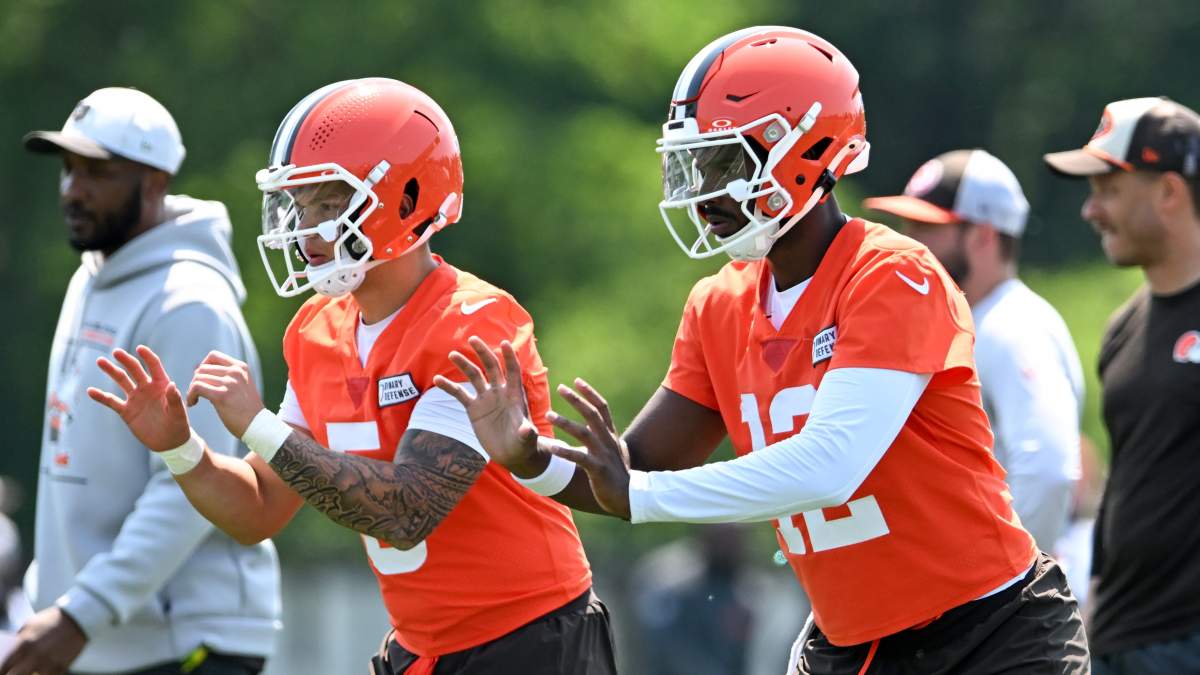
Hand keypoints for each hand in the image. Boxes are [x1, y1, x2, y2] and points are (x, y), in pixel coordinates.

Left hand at [0, 606, 86, 674]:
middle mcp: (34, 656)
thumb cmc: (52, 620)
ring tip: (31, 670)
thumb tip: (10, 652)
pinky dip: (45, 674)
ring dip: (30, 674)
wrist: (78, 619)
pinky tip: (43, 670)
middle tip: (13, 673)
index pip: (4, 666)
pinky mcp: (60, 668)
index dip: (2, 670)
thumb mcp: (30, 625)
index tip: (2, 671)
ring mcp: (48, 663)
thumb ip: (19, 639)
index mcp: (23, 644)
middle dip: (12, 674)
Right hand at [87, 345, 189, 451]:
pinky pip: (112, 401)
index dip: (147, 356)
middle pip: (135, 370)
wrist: (169, 443)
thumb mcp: (178, 414)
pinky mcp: (127, 411)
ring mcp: (136, 398)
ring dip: (111, 371)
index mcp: (162, 385)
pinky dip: (101, 396)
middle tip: (116, 352)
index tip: (139, 349)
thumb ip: (174, 400)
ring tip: (100, 361)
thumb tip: (171, 384)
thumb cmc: (178, 426)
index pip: (154, 366)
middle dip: (126, 360)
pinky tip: (90, 391)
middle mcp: (147, 388)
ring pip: (122, 381)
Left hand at [186, 351, 264, 437]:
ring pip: (197, 378)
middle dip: (195, 381)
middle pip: (202, 368)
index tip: (203, 380)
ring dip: (192, 390)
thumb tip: (199, 371)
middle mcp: (236, 372)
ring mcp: (230, 383)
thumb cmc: (247, 409)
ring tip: (194, 400)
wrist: (258, 426)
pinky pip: (196, 388)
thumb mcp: (241, 385)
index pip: (213, 356)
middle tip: (197, 394)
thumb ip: (226, 376)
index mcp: (241, 367)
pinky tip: (193, 403)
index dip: (203, 366)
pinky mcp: (222, 396)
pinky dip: (190, 395)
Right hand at [434, 337, 544, 475]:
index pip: (513, 371)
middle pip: (491, 367)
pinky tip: (437, 379)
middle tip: (473, 339)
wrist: (511, 453)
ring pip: (474, 376)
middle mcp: (500, 392)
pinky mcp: (473, 409)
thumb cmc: (523, 444)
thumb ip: (527, 433)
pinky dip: (449, 386)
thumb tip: (527, 430)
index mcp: (514, 395)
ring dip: (464, 364)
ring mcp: (486, 399)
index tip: (504, 343)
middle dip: (483, 352)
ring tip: (452, 354)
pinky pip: (460, 394)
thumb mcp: (527, 439)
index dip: (509, 357)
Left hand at [547, 379, 631, 519]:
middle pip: (592, 414)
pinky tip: (551, 447)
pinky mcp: (598, 469)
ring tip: (548, 415)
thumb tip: (616, 437)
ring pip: (583, 433)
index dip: (590, 393)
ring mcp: (603, 454)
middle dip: (576, 400)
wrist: (630, 497)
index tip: (577, 381)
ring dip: (565, 422)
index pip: (602, 407)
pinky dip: (565, 452)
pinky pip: (579, 458)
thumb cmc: (621, 475)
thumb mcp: (620, 453)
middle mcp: (608, 441)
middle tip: (561, 388)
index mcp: (611, 435)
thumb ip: (614, 442)